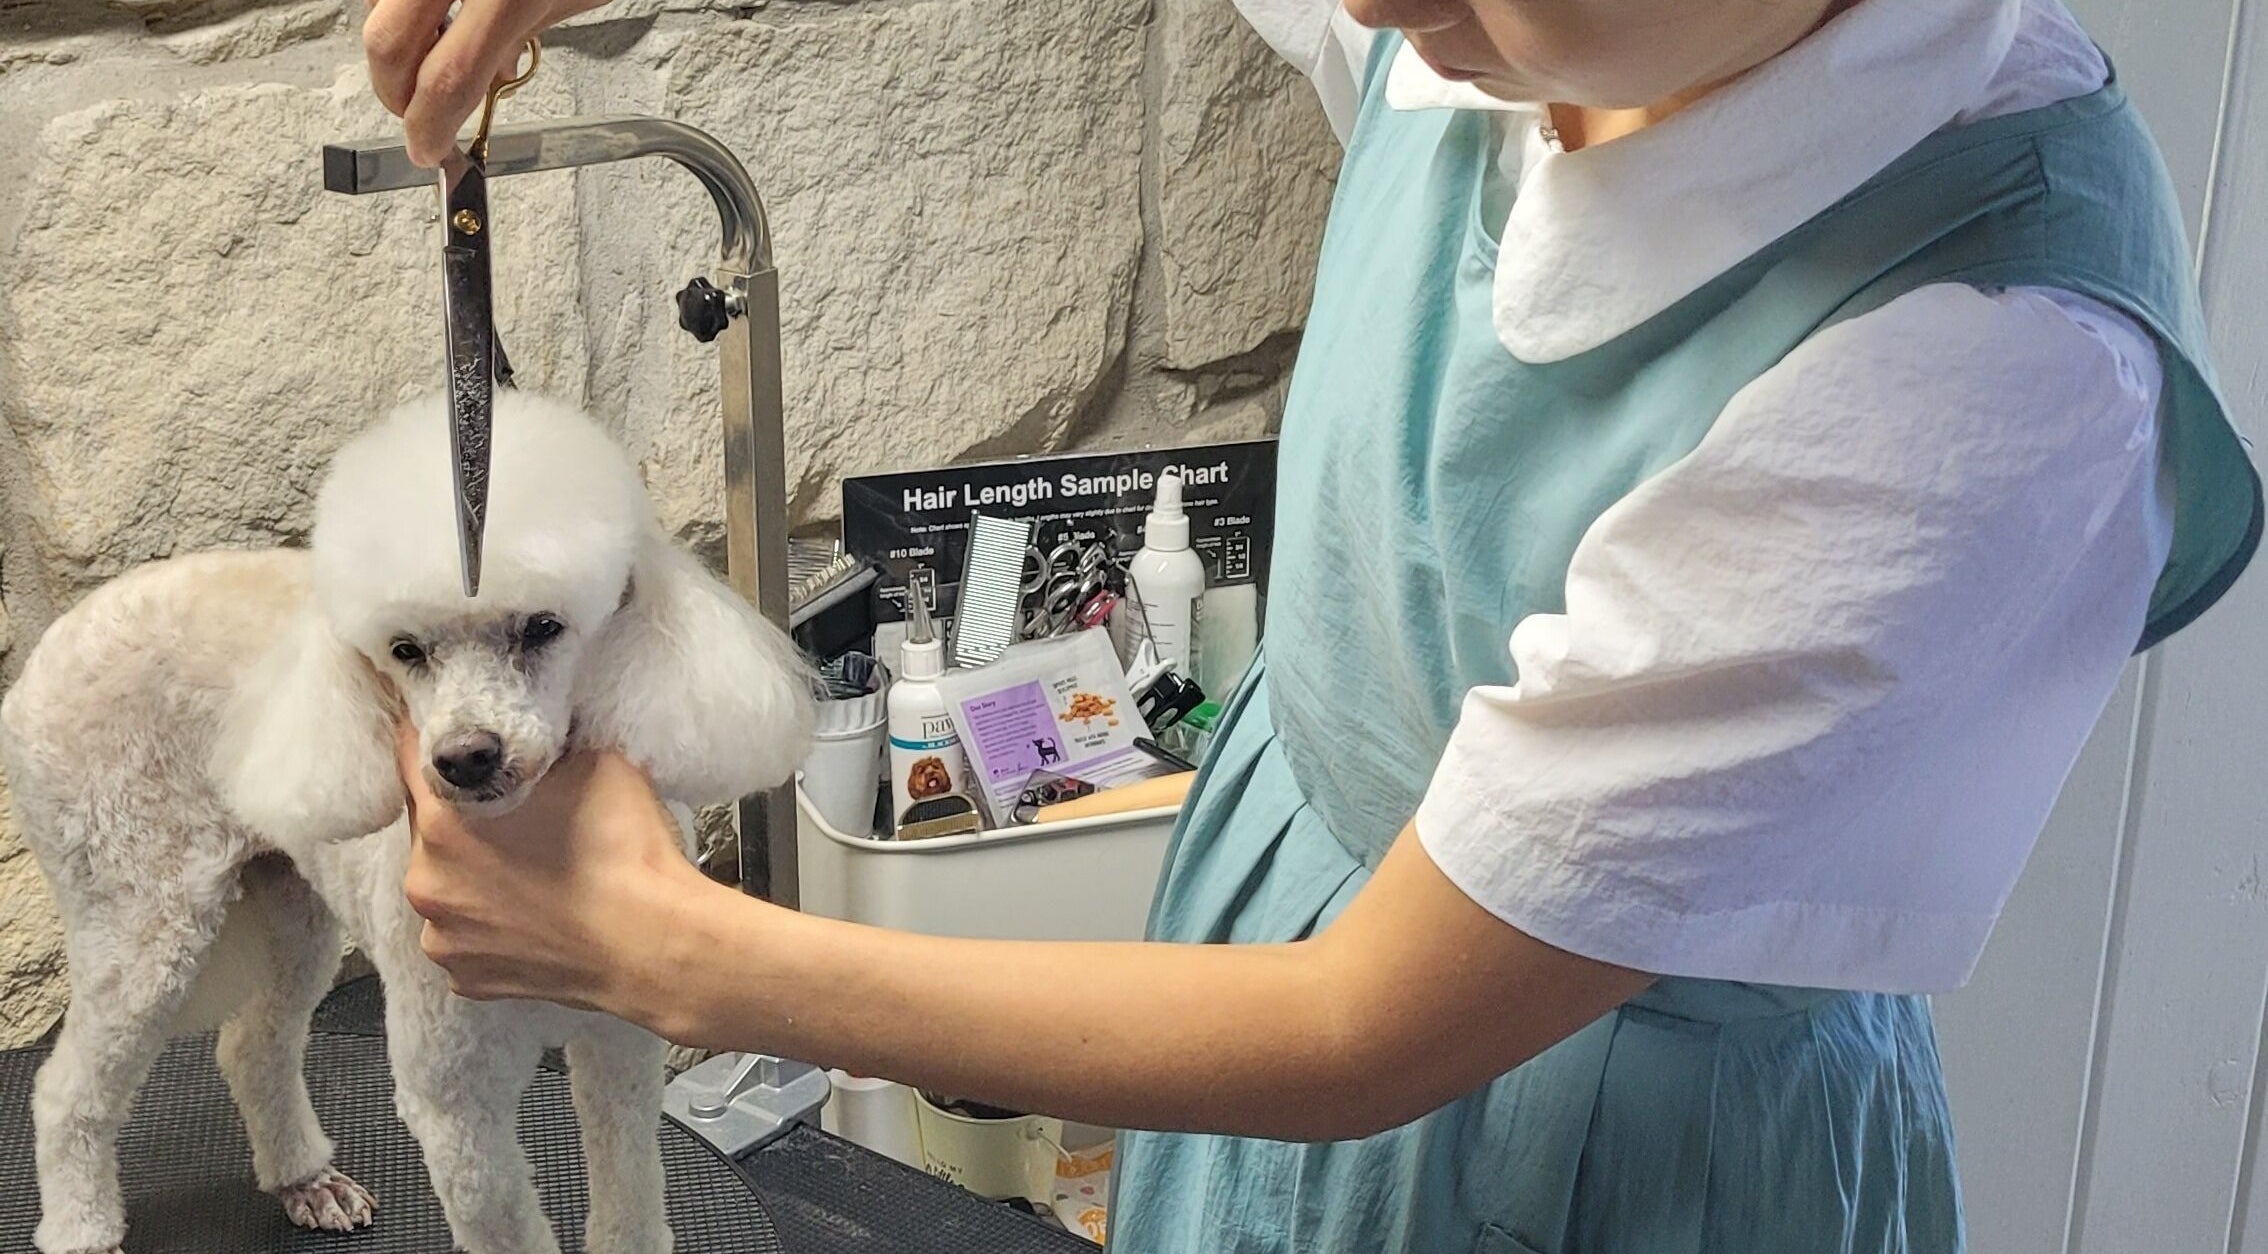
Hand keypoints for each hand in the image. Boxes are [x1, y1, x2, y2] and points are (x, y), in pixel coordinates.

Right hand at [362, 0, 611, 166]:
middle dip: (396, 90)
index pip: (447, 80)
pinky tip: (443, 10)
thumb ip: (520, 38)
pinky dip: (408, 3)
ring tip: (444, 46)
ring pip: (380, 4)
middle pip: (386, 41)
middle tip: (418, 111)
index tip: (427, 149)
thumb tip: (486, 78)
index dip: (428, 127)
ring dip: (402, 38)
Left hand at [396, 719, 719, 1021]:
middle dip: (460, 814)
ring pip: (444, 884)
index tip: (452, 731)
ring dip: (471, 872)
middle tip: (512, 813)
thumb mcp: (594, 761)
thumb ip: (542, 746)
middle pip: (425, 825)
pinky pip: (464, 935)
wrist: (656, 945)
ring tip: (529, 871)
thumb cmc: (627, 854)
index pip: (409, 754)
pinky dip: (488, 923)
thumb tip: (531, 733)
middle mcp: (426, 880)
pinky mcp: (464, 977)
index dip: (432, 735)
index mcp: (444, 818)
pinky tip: (532, 914)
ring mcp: (442, 935)